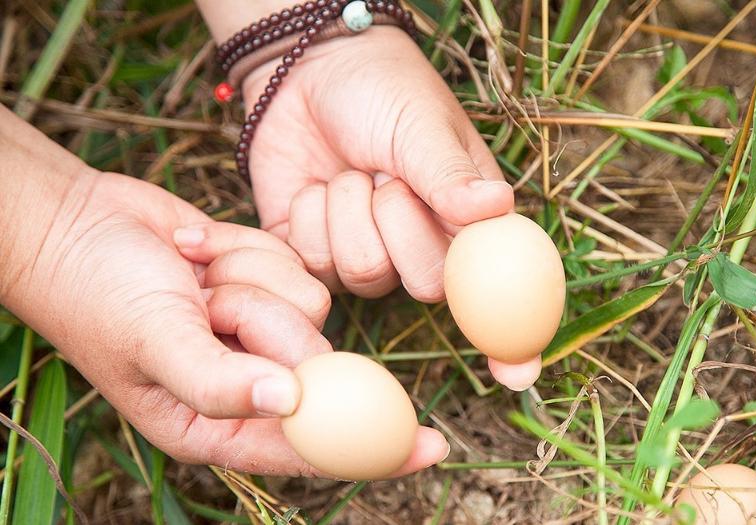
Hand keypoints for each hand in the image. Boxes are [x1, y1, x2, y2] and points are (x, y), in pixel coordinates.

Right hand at [1, 163, 446, 473]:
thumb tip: (291, 402)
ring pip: (310, 306)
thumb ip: (219, 382)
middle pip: (317, 364)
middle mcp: (251, 382)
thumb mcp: (154, 344)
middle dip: (263, 324)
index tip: (433, 446)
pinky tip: (202, 254)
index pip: (313, 447)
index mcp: (219, 422)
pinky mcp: (267, 282)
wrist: (78, 223)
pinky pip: (295, 265)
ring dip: (249, 283)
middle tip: (210, 306)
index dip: (376, 449)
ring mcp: (261, 329)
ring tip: (197, 281)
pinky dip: (248, 253)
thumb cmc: (99, 295)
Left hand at [240, 26, 539, 389]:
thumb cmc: (383, 92)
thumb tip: (496, 208)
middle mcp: (424, 249)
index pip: (502, 293)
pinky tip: (316, 187)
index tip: (516, 373)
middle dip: (400, 222)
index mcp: (468, 222)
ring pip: (363, 273)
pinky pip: (315, 265)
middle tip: (388, 176)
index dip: (514, 338)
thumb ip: (451, 175)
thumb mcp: (423, 125)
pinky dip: (310, 217)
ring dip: (349, 210)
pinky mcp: (318, 257)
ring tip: (351, 172)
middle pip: (426, 286)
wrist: (310, 75)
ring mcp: (371, 257)